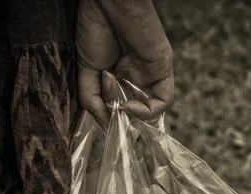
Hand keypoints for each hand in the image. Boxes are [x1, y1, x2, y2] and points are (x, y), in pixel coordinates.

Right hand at [75, 0, 173, 127]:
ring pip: (149, 109)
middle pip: (134, 112)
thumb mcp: (86, 71)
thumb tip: (103, 125)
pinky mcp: (162, 70)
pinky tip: (130, 105)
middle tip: (106, 105)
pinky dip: (147, 111)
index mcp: (119, 76)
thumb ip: (92, 100)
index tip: (100, 115)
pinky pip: (164, 101)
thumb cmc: (94, 28)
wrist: (108, 3)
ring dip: (130, 113)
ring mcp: (150, 74)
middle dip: (118, 116)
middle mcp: (136, 77)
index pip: (121, 108)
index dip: (112, 117)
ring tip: (117, 102)